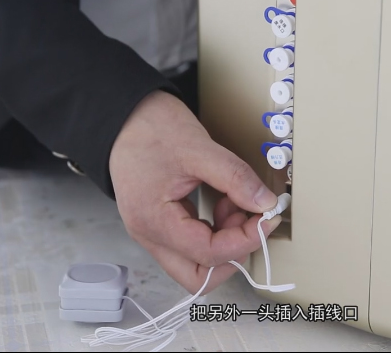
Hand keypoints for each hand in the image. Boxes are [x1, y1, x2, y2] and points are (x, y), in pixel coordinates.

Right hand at [109, 90, 280, 294]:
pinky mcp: (162, 223)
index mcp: (154, 221)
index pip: (209, 254)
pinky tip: (225, 203)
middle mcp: (150, 235)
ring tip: (236, 203)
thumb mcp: (198, 148)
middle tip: (252, 222)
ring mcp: (154, 231)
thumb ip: (235, 178)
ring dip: (226, 241)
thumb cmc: (149, 128)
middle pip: (200, 276)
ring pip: (198, 262)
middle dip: (234, 254)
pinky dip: (216, 230)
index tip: (267, 218)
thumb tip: (265, 203)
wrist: (123, 115)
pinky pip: (193, 243)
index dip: (245, 239)